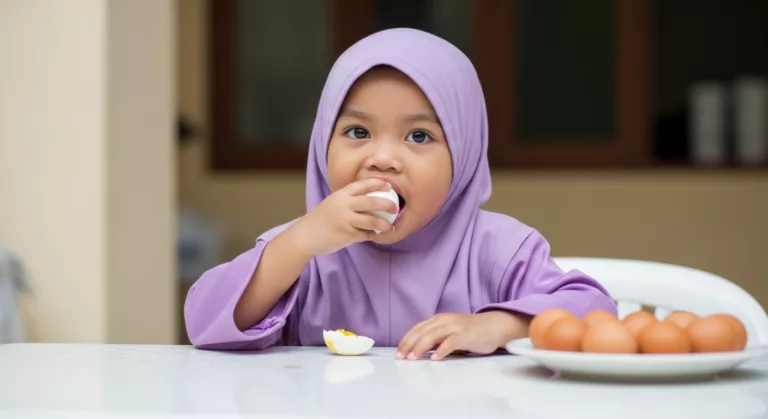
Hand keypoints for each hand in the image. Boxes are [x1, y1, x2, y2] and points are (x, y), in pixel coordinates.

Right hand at [291, 178, 397, 256]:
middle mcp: (344, 205)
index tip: (389, 187)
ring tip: (390, 227)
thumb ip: (347, 200)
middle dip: (387, 204)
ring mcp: (345, 220)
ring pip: (372, 221)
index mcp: (341, 195)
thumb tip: (370, 199)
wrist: (305, 236)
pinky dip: (372, 235)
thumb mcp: (332, 203)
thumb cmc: (320, 220)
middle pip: (372, 202)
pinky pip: (365, 235)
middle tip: (395, 208)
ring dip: (384, 225)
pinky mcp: (347, 235)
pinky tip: (375, 235)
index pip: (363, 185)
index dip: (378, 184)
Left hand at [396, 311, 530, 360]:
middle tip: (400, 357)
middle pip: (421, 332)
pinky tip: (434, 359)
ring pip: (432, 335)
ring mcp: (455, 326)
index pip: (417, 328)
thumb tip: (419, 351)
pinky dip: (441, 350)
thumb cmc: (471, 332)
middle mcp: (444, 320)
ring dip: (420, 347)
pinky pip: (451, 342)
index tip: (398, 352)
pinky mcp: (466, 335)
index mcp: (439, 319)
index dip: (406, 340)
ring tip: (412, 358)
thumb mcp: (449, 334)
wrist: (494, 326)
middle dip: (409, 345)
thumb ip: (436, 340)